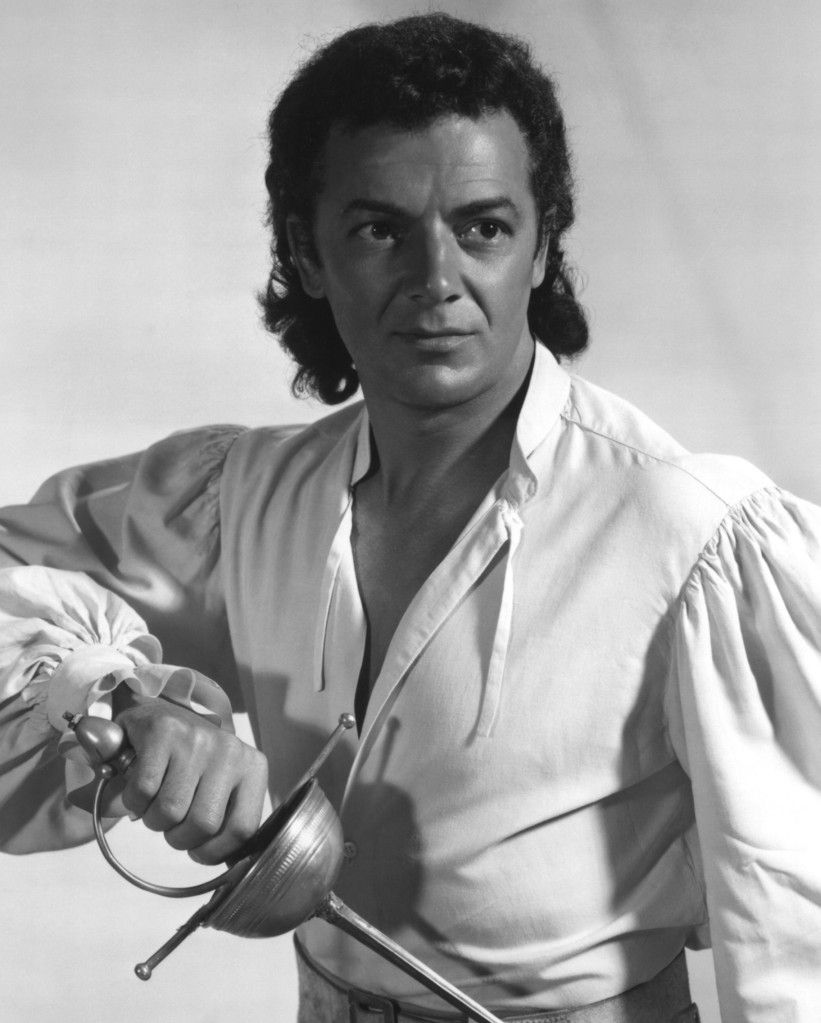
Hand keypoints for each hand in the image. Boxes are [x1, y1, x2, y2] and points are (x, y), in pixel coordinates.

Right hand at [113, 692, 267, 864]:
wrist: (158, 714)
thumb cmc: (192, 761)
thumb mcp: (218, 787)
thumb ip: (225, 822)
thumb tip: (232, 870)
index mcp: (252, 767)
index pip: (242, 830)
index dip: (213, 852)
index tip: (198, 851)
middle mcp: (230, 749)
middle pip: (203, 825)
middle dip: (178, 837)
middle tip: (171, 823)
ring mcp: (197, 738)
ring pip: (170, 812)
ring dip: (154, 820)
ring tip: (156, 802)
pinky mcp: (163, 731)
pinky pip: (142, 792)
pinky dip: (134, 801)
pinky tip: (140, 788)